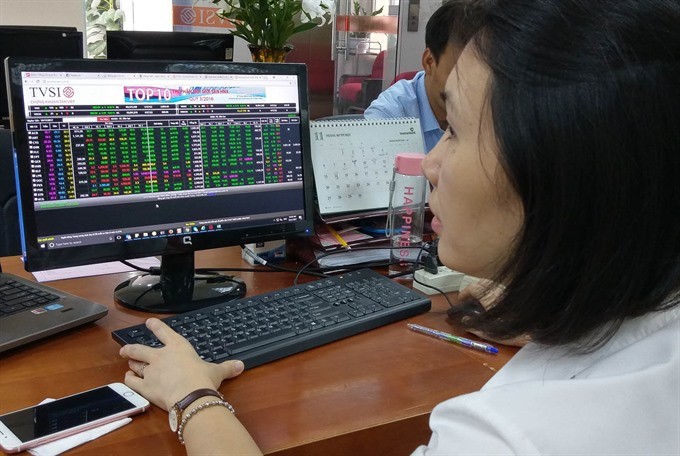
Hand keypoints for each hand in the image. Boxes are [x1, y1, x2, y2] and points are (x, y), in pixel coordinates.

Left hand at [119, 318, 244, 410]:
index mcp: (177, 347)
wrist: (191, 395)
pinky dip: (129, 380)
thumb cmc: (203, 378)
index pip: (163, 332)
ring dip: (131, 364)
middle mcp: (160, 356)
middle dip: (131, 348)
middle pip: (140, 349)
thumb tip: (241, 365)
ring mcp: (150, 371)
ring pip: (135, 365)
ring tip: (129, 363)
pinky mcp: (145, 387)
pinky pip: (132, 382)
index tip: (149, 322)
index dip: (154, 326)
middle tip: (125, 349)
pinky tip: (128, 379)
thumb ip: (227, 367)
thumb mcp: (217, 371)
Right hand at [458, 280, 530, 346]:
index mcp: (488, 296)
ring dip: (484, 290)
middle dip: (473, 289)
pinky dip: (493, 293)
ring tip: (481, 301)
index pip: (472, 288)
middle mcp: (497, 290)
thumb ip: (473, 325)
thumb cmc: (511, 330)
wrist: (534, 330)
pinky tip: (495, 303)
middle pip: (482, 283)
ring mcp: (506, 291)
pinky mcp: (515, 294)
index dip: (464, 293)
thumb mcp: (487, 332)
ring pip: (492, 285)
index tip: (460, 299)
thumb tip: (465, 319)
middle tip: (470, 298)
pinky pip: (500, 289)